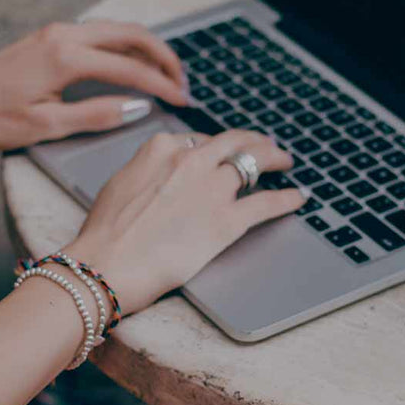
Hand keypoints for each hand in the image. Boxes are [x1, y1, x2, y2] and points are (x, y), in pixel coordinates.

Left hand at [0, 20, 188, 149]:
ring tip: (165, 75)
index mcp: (66, 58)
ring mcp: (56, 33)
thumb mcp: (46, 126)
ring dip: (146, 49)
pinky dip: (125, 46)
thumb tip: (137, 107)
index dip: (162, 85)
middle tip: (183, 83)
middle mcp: (64, 36)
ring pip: (117, 30)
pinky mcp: (50, 37)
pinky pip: (100, 34)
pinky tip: (133, 65)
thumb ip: (96, 115)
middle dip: (164, 57)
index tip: (182, 101)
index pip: (130, 68)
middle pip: (132, 35)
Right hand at [61, 130, 305, 314]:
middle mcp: (191, 160)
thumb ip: (149, 169)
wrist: (107, 264)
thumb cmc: (105, 233)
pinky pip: (267, 203)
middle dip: (254, 141)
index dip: (216, 148)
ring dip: (275, 160)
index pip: (200, 140)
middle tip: (266, 146)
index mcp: (162, 147)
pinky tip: (298, 196)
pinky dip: (287, 198)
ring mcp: (212, 188)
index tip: (223, 153)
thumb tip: (161, 170)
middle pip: (234, 141)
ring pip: (255, 163)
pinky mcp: (227, 220)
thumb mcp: (122, 182)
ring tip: (284, 162)